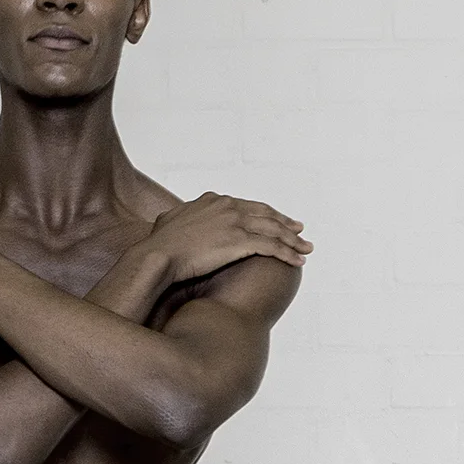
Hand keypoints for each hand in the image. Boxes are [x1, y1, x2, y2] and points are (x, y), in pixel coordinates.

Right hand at [144, 192, 311, 292]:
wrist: (158, 255)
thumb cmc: (159, 244)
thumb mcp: (168, 221)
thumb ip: (180, 217)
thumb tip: (174, 218)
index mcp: (214, 201)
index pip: (247, 205)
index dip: (265, 213)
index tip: (275, 220)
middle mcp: (229, 207)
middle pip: (266, 214)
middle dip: (285, 223)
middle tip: (299, 230)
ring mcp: (236, 223)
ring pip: (274, 230)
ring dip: (293, 240)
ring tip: (306, 249)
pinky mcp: (240, 241)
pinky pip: (272, 247)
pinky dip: (288, 253)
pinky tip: (298, 262)